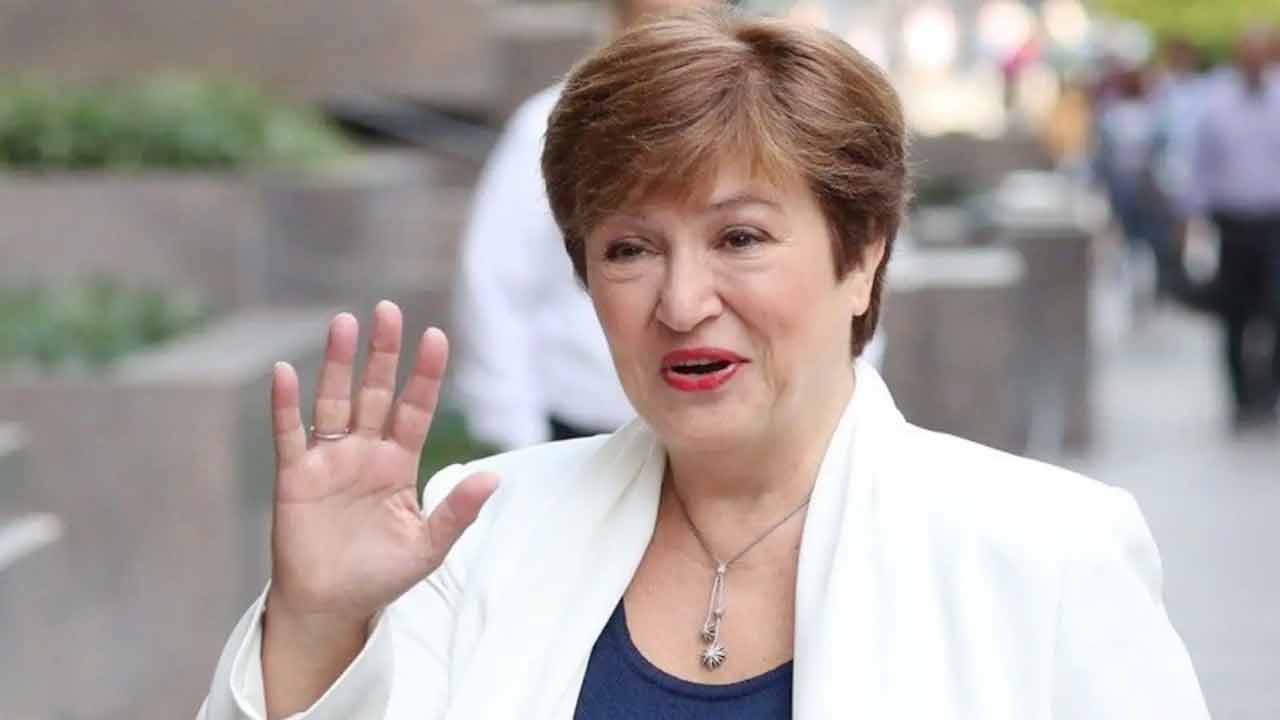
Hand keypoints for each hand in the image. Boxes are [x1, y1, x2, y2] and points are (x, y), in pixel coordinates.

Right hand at [266, 300, 497, 629]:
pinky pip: (289, 434)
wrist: (332, 606)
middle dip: (382, 353)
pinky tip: (284, 372)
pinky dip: (285, 405)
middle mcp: (365, 452)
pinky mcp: (295, 476)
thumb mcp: (429, 548)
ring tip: (343, 323)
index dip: (425, 375)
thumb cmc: (381, 576)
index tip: (436, 336)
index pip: (416, 409)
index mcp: (399, 463)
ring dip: (337, 364)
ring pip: (334, 402)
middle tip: (389, 310)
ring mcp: (329, 460)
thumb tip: (494, 477)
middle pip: (376, 393)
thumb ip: (457, 511)